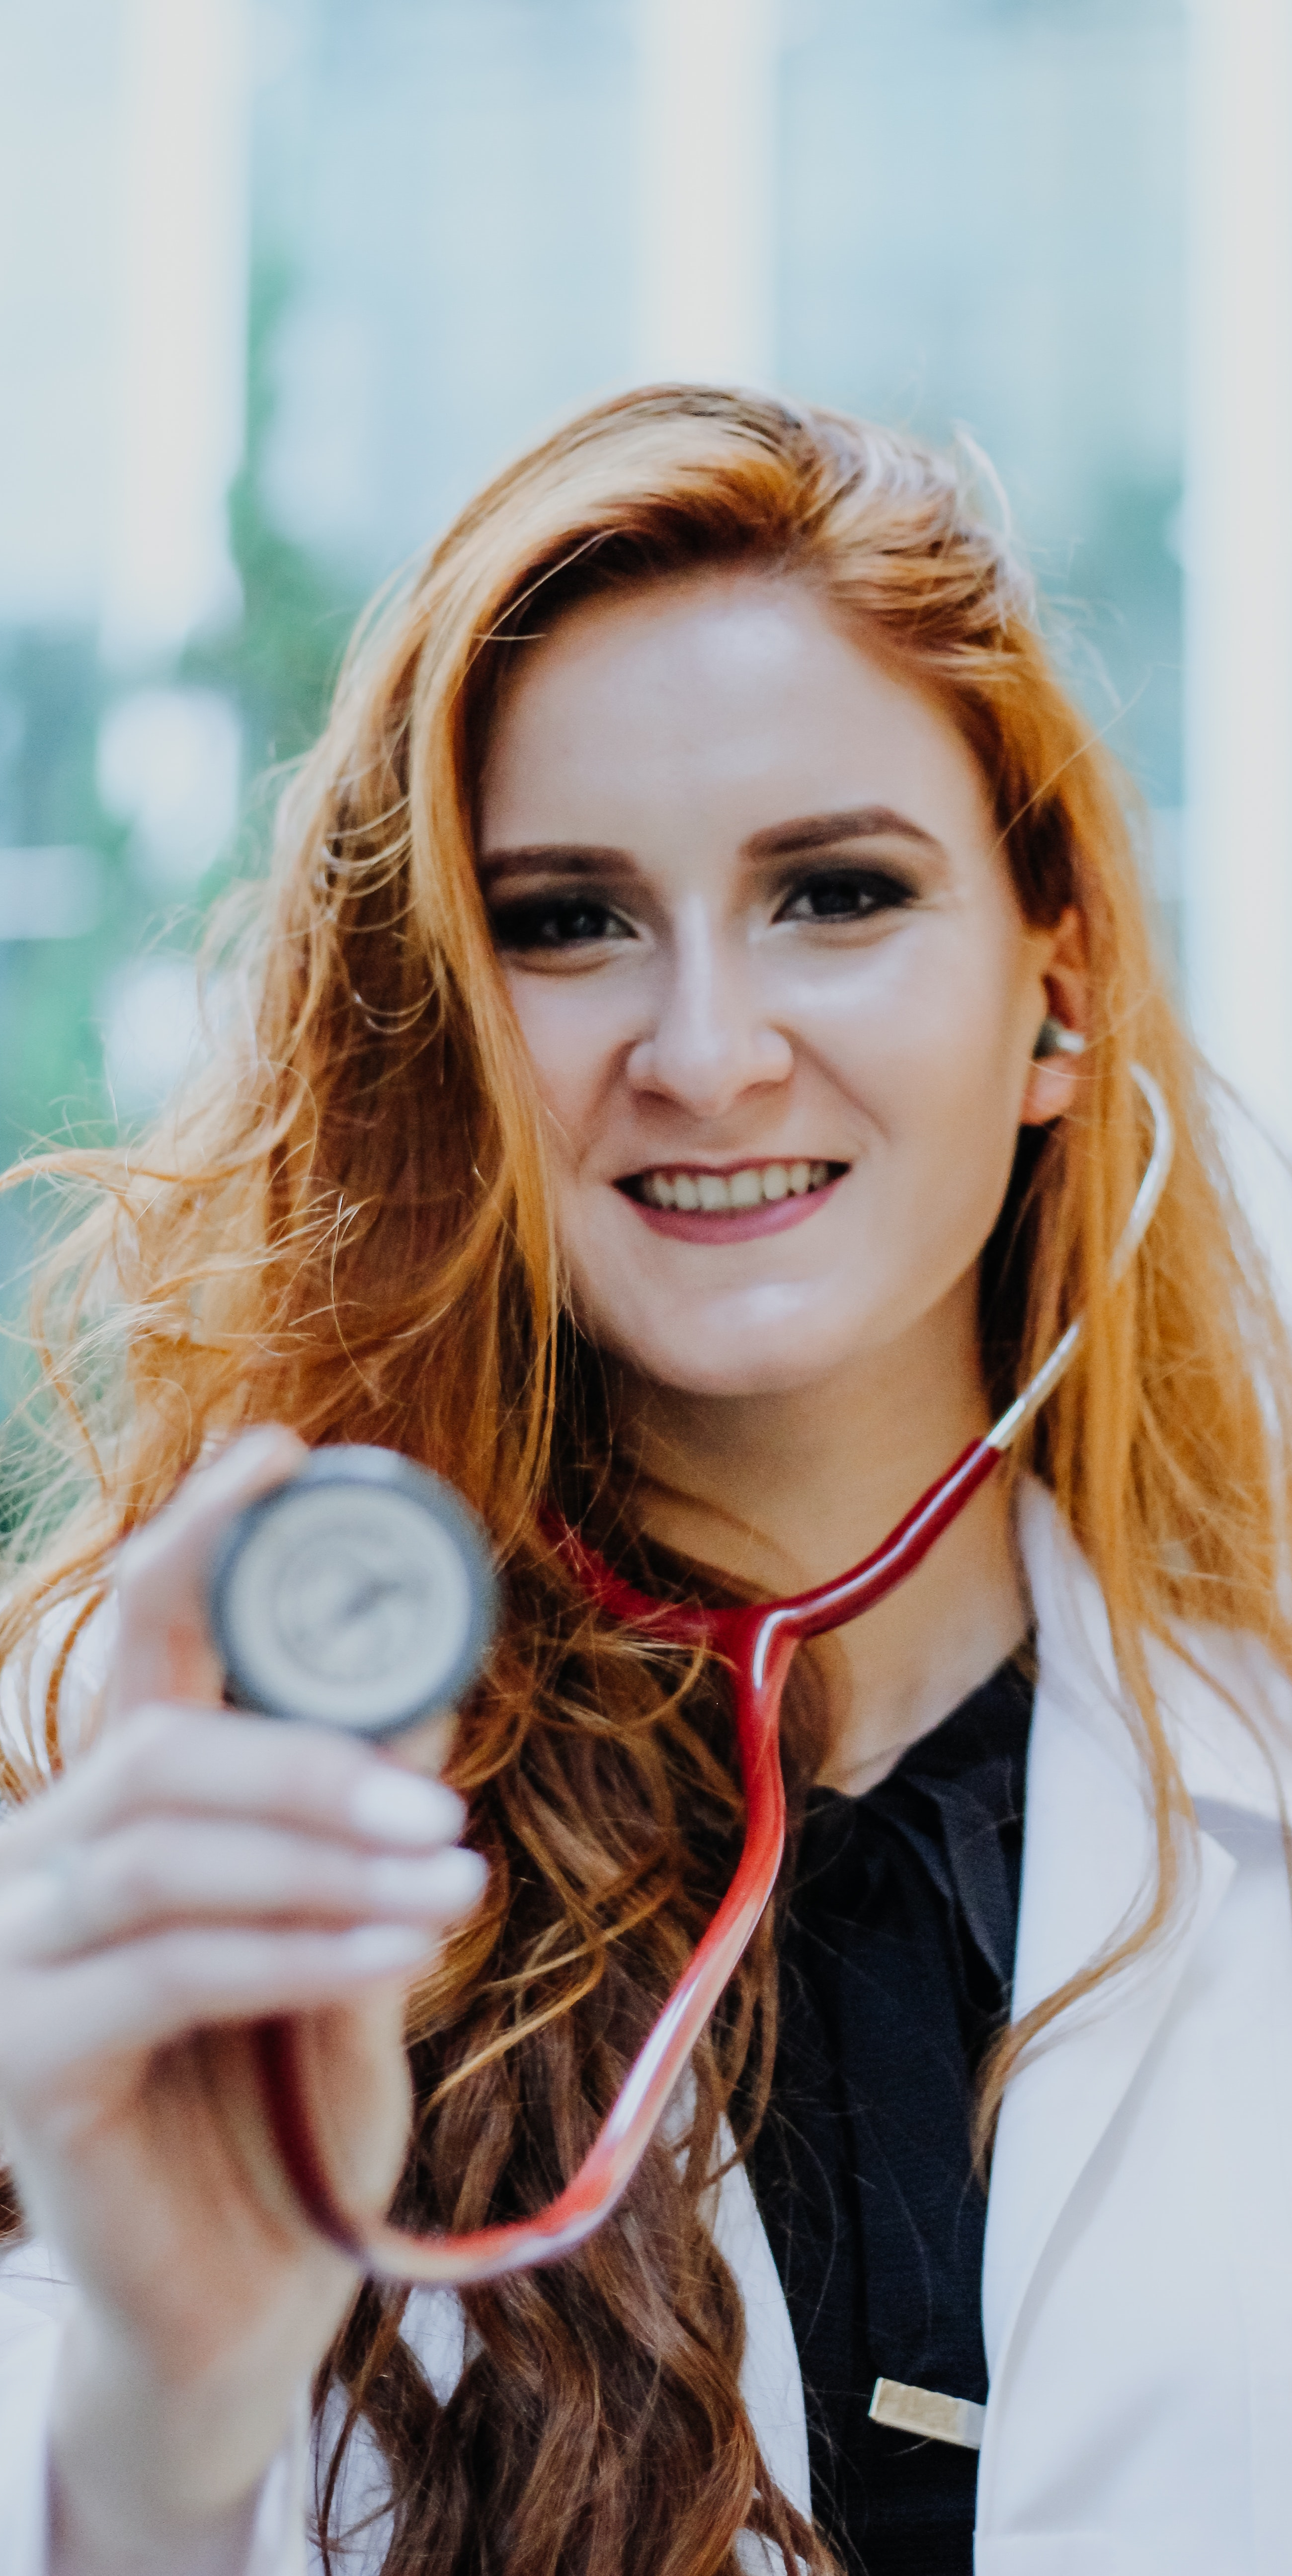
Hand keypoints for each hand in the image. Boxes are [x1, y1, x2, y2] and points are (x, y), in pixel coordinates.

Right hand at [0, 1429, 485, 2566]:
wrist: (243, 2305)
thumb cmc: (293, 2105)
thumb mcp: (349, 1935)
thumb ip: (361, 1824)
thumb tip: (427, 1691)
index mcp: (118, 1806)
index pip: (143, 1639)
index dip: (202, 1537)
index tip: (285, 1455)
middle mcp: (43, 1859)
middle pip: (159, 1742)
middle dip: (306, 1754)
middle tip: (435, 1799)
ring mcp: (16, 1958)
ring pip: (167, 1851)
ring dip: (323, 1857)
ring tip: (451, 1881)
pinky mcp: (28, 2060)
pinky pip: (177, 1969)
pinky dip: (299, 1951)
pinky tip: (395, 1956)